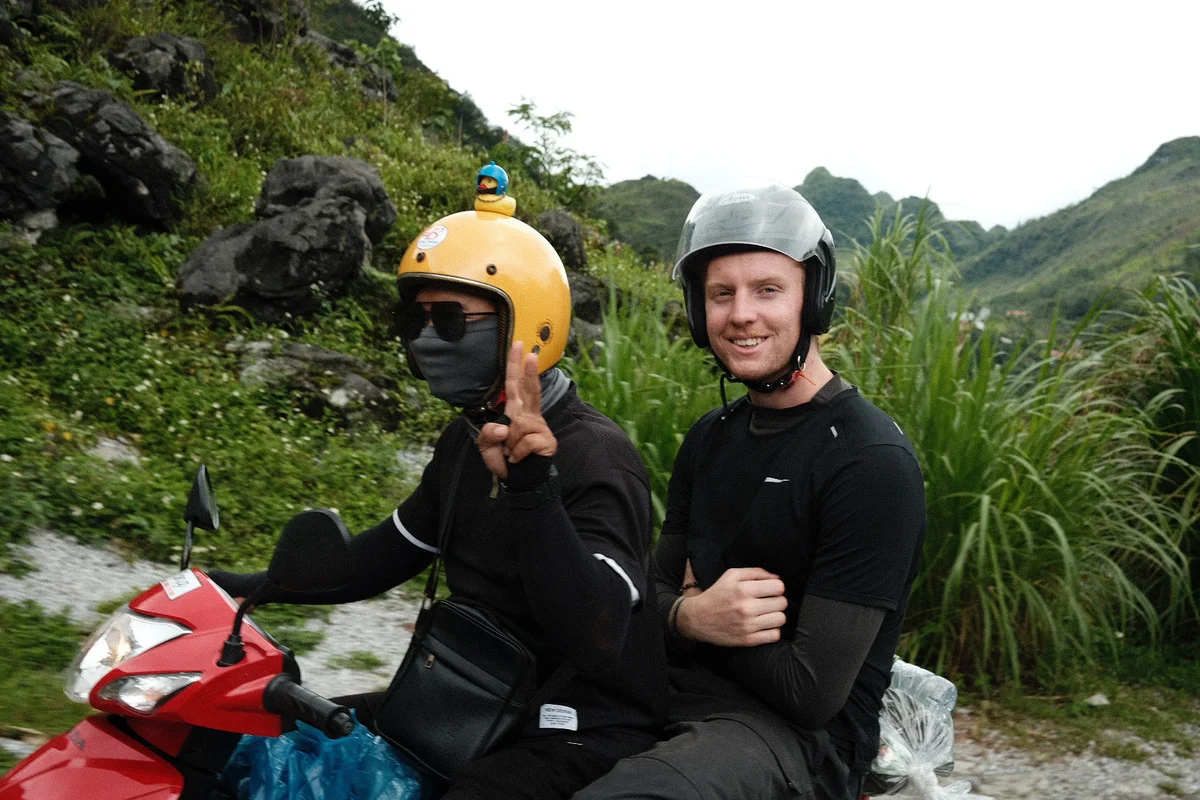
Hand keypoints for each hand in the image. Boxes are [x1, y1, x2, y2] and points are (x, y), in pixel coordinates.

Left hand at [479, 341, 557, 478]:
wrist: (520, 480)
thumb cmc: (505, 459)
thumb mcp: (487, 446)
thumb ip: (488, 434)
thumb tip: (505, 428)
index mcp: (516, 412)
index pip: (515, 385)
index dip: (516, 366)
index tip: (519, 346)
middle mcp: (530, 415)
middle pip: (529, 389)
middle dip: (529, 371)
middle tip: (531, 353)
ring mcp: (540, 427)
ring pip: (518, 426)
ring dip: (510, 444)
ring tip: (512, 453)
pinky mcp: (547, 441)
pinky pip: (525, 442)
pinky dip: (518, 453)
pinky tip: (519, 458)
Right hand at [677, 567, 786, 646]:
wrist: (697, 619)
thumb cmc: (716, 594)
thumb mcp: (731, 575)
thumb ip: (755, 572)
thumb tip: (777, 578)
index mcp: (743, 589)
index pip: (779, 587)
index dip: (777, 587)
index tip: (770, 590)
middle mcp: (746, 608)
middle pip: (782, 603)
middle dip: (777, 600)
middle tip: (767, 602)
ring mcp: (748, 626)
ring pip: (780, 619)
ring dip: (776, 615)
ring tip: (766, 613)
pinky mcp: (748, 640)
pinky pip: (775, 635)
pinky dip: (772, 630)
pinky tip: (763, 625)